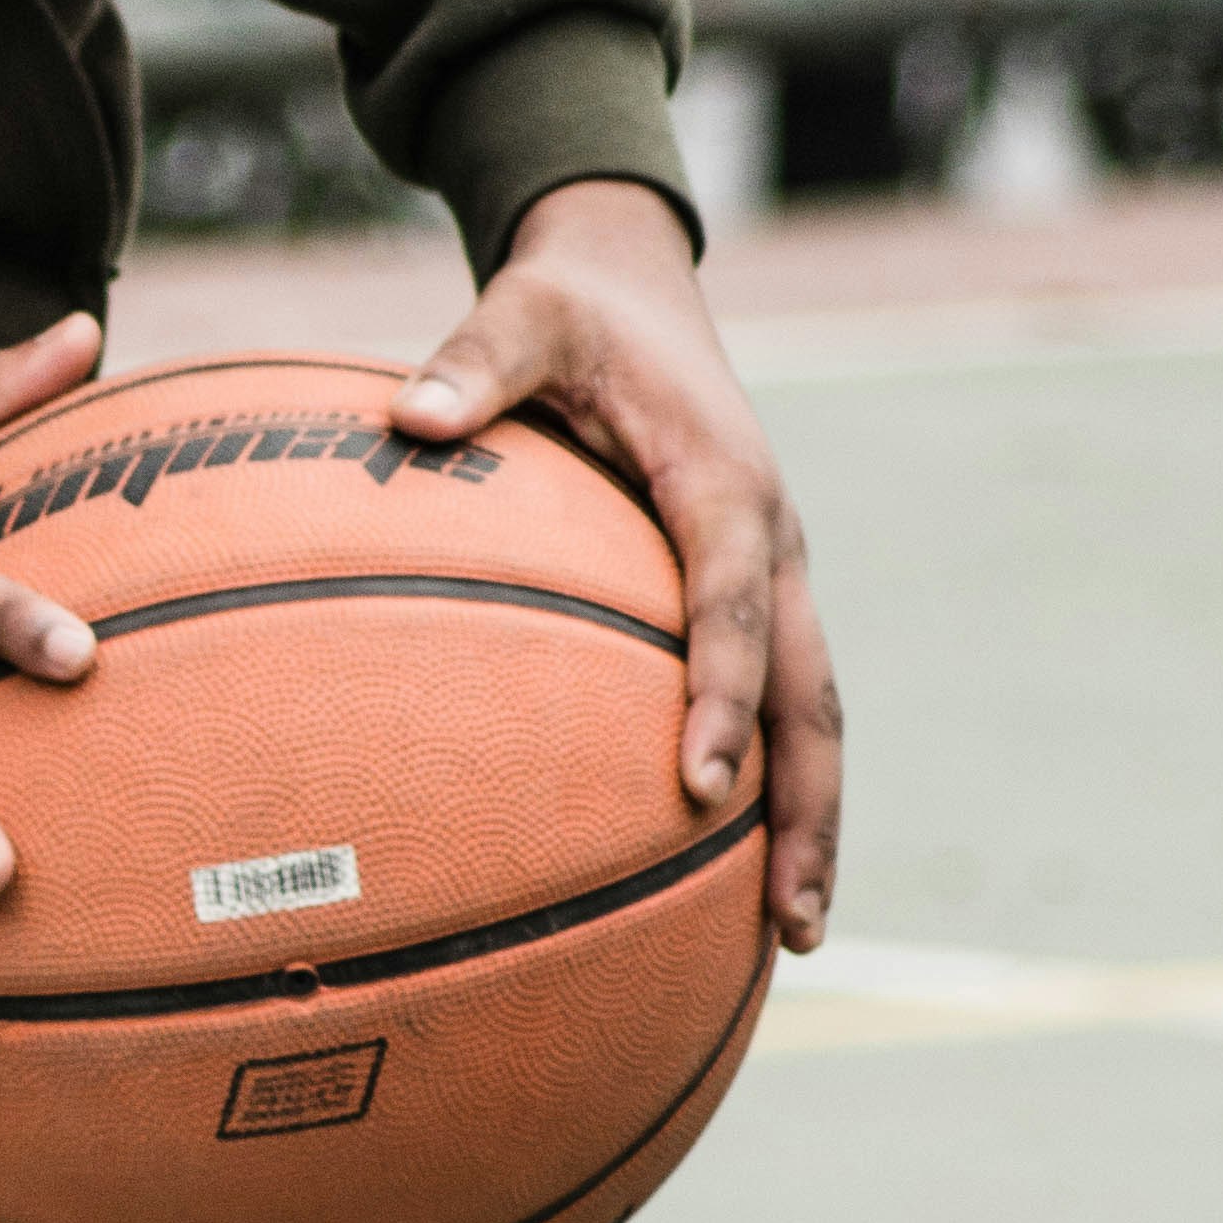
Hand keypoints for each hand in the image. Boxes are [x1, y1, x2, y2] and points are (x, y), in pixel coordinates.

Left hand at [392, 176, 841, 949]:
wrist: (633, 287)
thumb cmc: (571, 310)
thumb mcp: (523, 311)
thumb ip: (475, 362)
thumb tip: (410, 415)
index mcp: (726, 484)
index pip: (736, 605)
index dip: (726, 695)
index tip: (699, 789)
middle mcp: (772, 542)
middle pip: (811, 696)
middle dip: (807, 811)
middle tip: (792, 920)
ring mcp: (771, 577)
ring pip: (811, 716)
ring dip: (808, 822)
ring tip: (794, 935)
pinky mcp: (749, 597)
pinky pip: (773, 701)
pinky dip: (770, 786)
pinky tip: (733, 875)